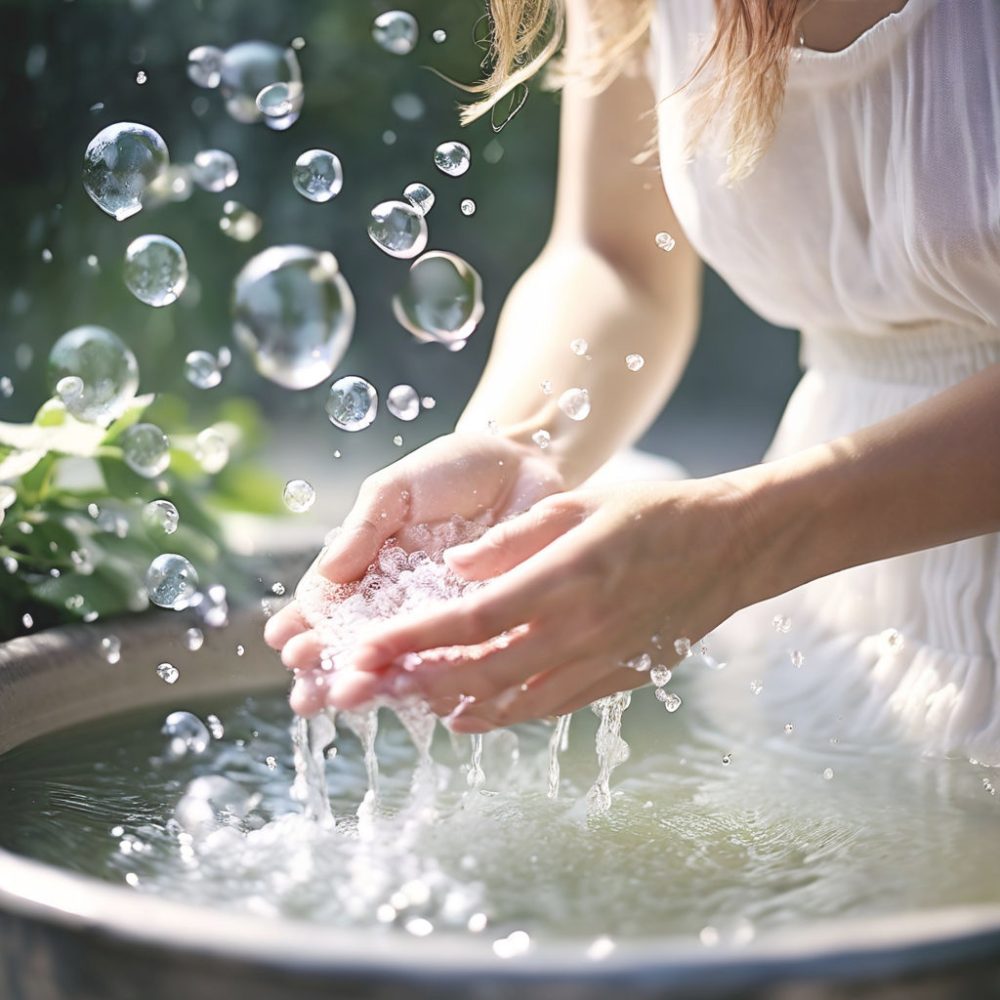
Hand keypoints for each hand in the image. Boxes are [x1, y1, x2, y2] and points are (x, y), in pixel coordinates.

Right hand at [263, 431, 564, 713]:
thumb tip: (328, 571)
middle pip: (359, 642)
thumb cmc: (457, 468)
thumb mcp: (398, 488)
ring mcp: (442, 617)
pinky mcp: (486, 628)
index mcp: (372, 566)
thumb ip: (364, 527)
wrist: (528, 462)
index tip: (284, 645)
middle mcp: (401, 601)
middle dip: (331, 670)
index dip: (307, 626)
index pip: (332, 604)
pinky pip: (456, 660)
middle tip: (308, 694)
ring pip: (401, 660)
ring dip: (372, 683)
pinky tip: (410, 698)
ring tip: (343, 701)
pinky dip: (432, 681)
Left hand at [326, 476, 753, 729]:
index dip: (414, 638)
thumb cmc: (653, 514)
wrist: (728, 547)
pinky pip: (548, 708)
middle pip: (482, 672)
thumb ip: (511, 539)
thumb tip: (453, 569)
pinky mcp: (617, 678)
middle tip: (374, 681)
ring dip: (455, 703)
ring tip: (411, 699)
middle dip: (418, 679)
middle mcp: (580, 631)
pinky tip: (473, 713)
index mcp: (565, 579)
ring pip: (512, 702)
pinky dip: (504, 715)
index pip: (472, 620)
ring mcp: (600, 662)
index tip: (369, 647)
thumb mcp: (579, 504)